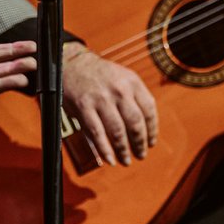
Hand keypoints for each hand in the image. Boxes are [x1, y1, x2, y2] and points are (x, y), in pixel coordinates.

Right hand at [63, 45, 157, 166]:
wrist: (72, 62)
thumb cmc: (99, 75)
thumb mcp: (122, 77)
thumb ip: (134, 98)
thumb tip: (146, 129)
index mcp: (132, 81)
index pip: (149, 110)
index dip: (152, 130)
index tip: (151, 143)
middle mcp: (119, 89)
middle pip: (135, 123)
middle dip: (139, 143)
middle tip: (140, 155)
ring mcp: (101, 98)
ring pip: (117, 131)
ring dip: (123, 150)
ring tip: (126, 160)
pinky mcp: (84, 106)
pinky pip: (97, 133)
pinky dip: (105, 149)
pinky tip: (110, 159)